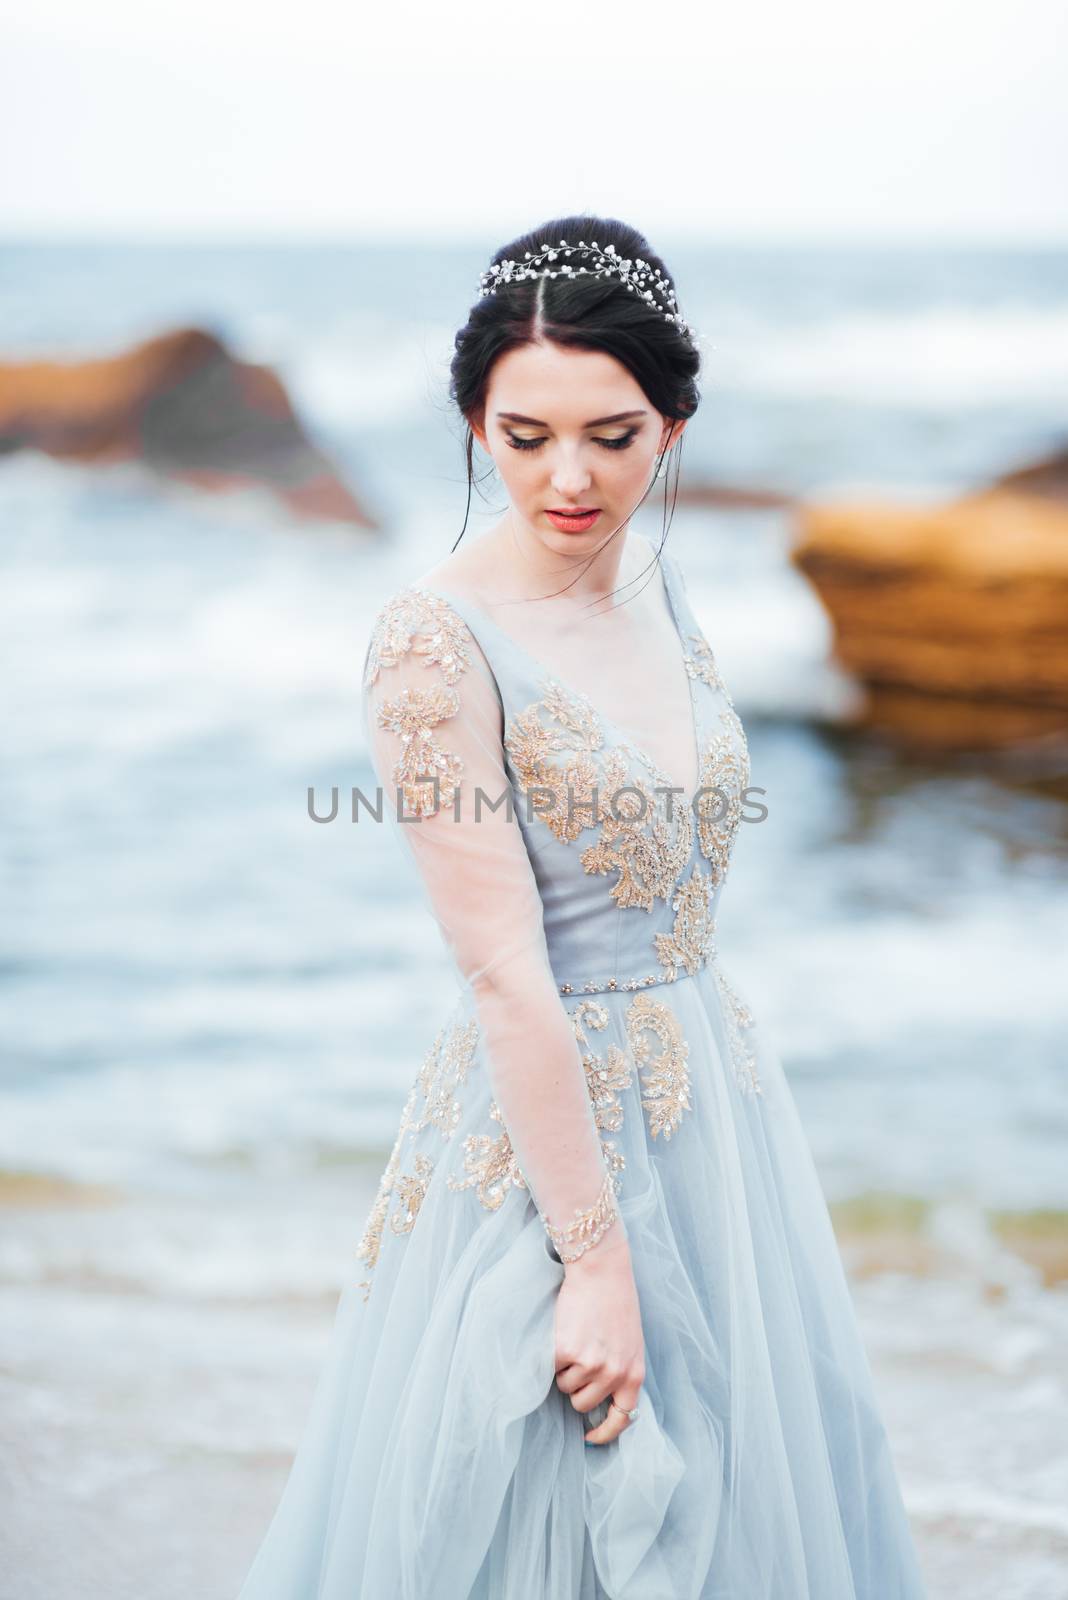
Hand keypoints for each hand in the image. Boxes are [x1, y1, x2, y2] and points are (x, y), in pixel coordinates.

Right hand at [552, 1220, 644, 1444]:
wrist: (602, 1271)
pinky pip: (550, 1368)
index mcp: (634, 1374)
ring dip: (564, 1368)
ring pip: (565, 1386)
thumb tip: (601, 1400)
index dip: (604, 1433)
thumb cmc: (615, 1303)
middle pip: (582, 1404)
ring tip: (576, 1337)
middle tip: (580, 1356)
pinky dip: (551, 1354)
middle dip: (576, 1386)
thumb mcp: (629, 1343)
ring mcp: (590, 1364)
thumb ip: (620, 1371)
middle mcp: (614, 1374)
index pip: (622, 1419)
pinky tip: (565, 1330)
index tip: (590, 1438)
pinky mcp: (567, 1351)